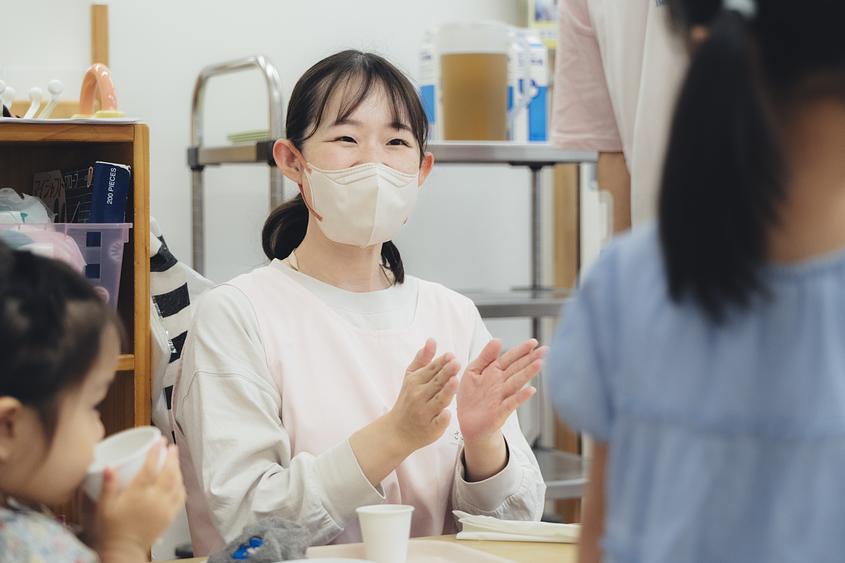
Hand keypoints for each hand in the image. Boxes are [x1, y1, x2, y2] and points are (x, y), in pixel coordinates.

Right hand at [95, 440, 184, 562]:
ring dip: (178, 469)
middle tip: (172, 447)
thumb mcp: (105, 507)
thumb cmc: (112, 530)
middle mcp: (155, 499)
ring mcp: (165, 508)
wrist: (124, 551)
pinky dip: (182, 486)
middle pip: (169, 472)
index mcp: (138, 494)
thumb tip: (109, 466)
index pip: (151, 467)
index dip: (156, 452)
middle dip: (172, 457)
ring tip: (176, 460)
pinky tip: (180, 481)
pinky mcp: (170, 516)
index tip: (159, 441)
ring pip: (177, 483)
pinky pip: (181, 498)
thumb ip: (108, 486)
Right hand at [386, 338, 460, 452]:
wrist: (398, 430)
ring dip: (446, 391)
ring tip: (454, 381)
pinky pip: (438, 422)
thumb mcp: (411, 377)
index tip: (451, 355)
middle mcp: (419, 396)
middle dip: (446, 373)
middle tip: (456, 363)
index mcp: (415, 382)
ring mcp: (425, 413)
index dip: (441, 362)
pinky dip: (442, 418)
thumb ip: (423, 359)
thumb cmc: (408, 400)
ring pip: (438, 401)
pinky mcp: (431, 428)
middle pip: (436, 383)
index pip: (431, 370)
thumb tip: (431, 340)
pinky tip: (447, 413)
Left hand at [457, 339, 546, 443]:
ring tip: (540, 363)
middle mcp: (501, 383)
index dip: (521, 350)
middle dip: (531, 358)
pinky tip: (531, 390)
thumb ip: (485, 356)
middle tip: (546, 350)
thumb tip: (498, 339)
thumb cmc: (471, 397)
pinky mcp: (500, 411)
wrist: (468, 423)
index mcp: (494, 372)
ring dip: (528, 373)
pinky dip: (521, 396)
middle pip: (518, 368)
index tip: (534, 342)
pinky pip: (511, 402)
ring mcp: (502, 396)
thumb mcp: (473, 371)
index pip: (510, 358)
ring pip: (517, 382)